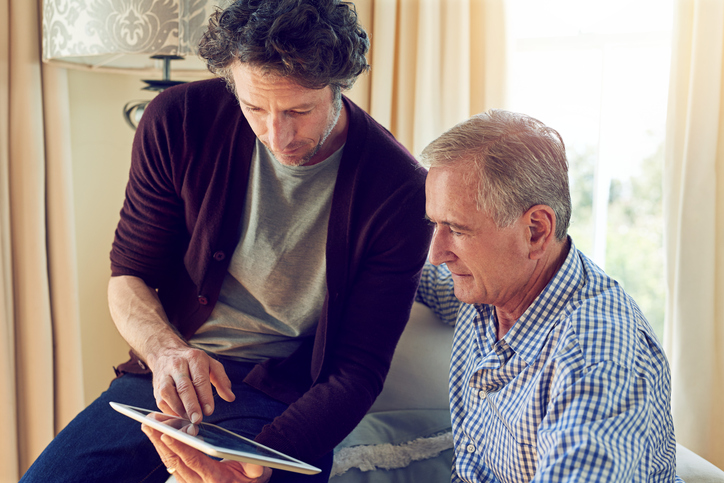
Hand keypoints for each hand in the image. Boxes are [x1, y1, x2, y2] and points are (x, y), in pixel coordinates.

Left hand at [142, 424, 271, 482]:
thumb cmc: (251, 482)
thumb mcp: (259, 474)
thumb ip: (255, 468)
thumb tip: (254, 460)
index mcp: (215, 480)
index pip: (194, 461)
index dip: (180, 447)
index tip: (166, 433)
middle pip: (175, 462)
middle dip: (160, 442)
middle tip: (149, 423)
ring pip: (171, 464)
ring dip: (158, 445)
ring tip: (148, 426)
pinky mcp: (188, 480)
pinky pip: (173, 465)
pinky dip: (165, 450)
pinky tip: (158, 437)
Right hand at [150, 346, 234, 422]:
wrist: (165, 352)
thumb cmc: (192, 362)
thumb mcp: (211, 364)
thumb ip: (221, 380)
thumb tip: (230, 397)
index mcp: (194, 358)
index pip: (200, 378)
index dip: (204, 396)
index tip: (209, 411)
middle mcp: (177, 365)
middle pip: (184, 387)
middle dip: (191, 405)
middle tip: (198, 419)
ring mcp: (164, 375)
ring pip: (169, 394)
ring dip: (179, 409)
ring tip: (189, 420)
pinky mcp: (156, 387)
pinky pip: (161, 401)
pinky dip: (170, 411)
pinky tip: (179, 417)